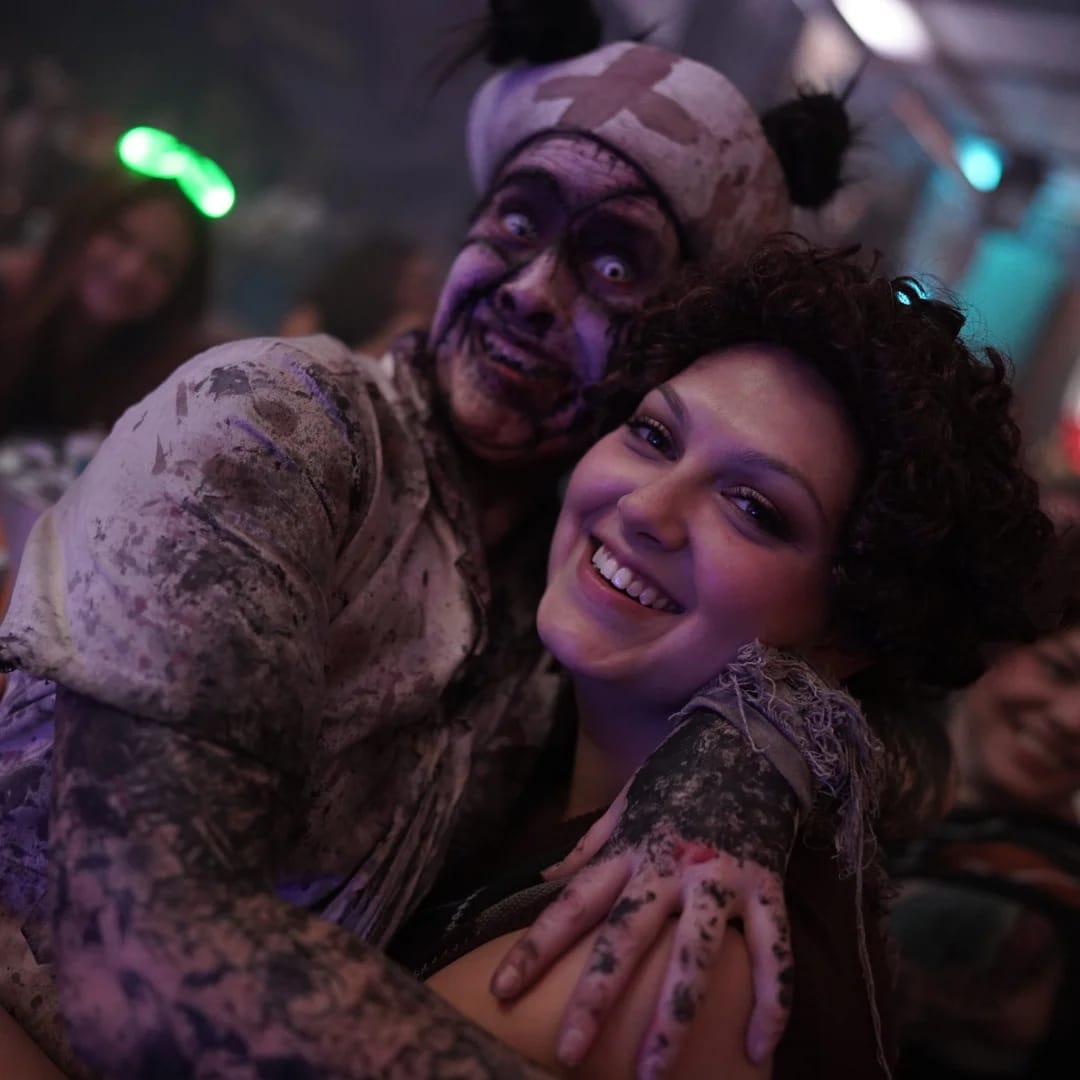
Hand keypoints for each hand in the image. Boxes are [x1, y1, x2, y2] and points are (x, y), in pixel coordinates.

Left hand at [491, 713, 799, 1077]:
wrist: (748, 737)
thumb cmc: (679, 776)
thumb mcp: (625, 804)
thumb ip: (587, 848)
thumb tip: (544, 879)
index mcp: (628, 851)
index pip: (571, 905)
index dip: (534, 948)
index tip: (501, 991)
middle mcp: (667, 866)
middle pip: (624, 937)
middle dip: (594, 997)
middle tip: (568, 1052)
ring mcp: (718, 877)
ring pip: (695, 955)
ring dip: (673, 1017)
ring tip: (651, 1073)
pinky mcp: (765, 884)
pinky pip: (772, 951)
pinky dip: (772, 1000)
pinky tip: (759, 1050)